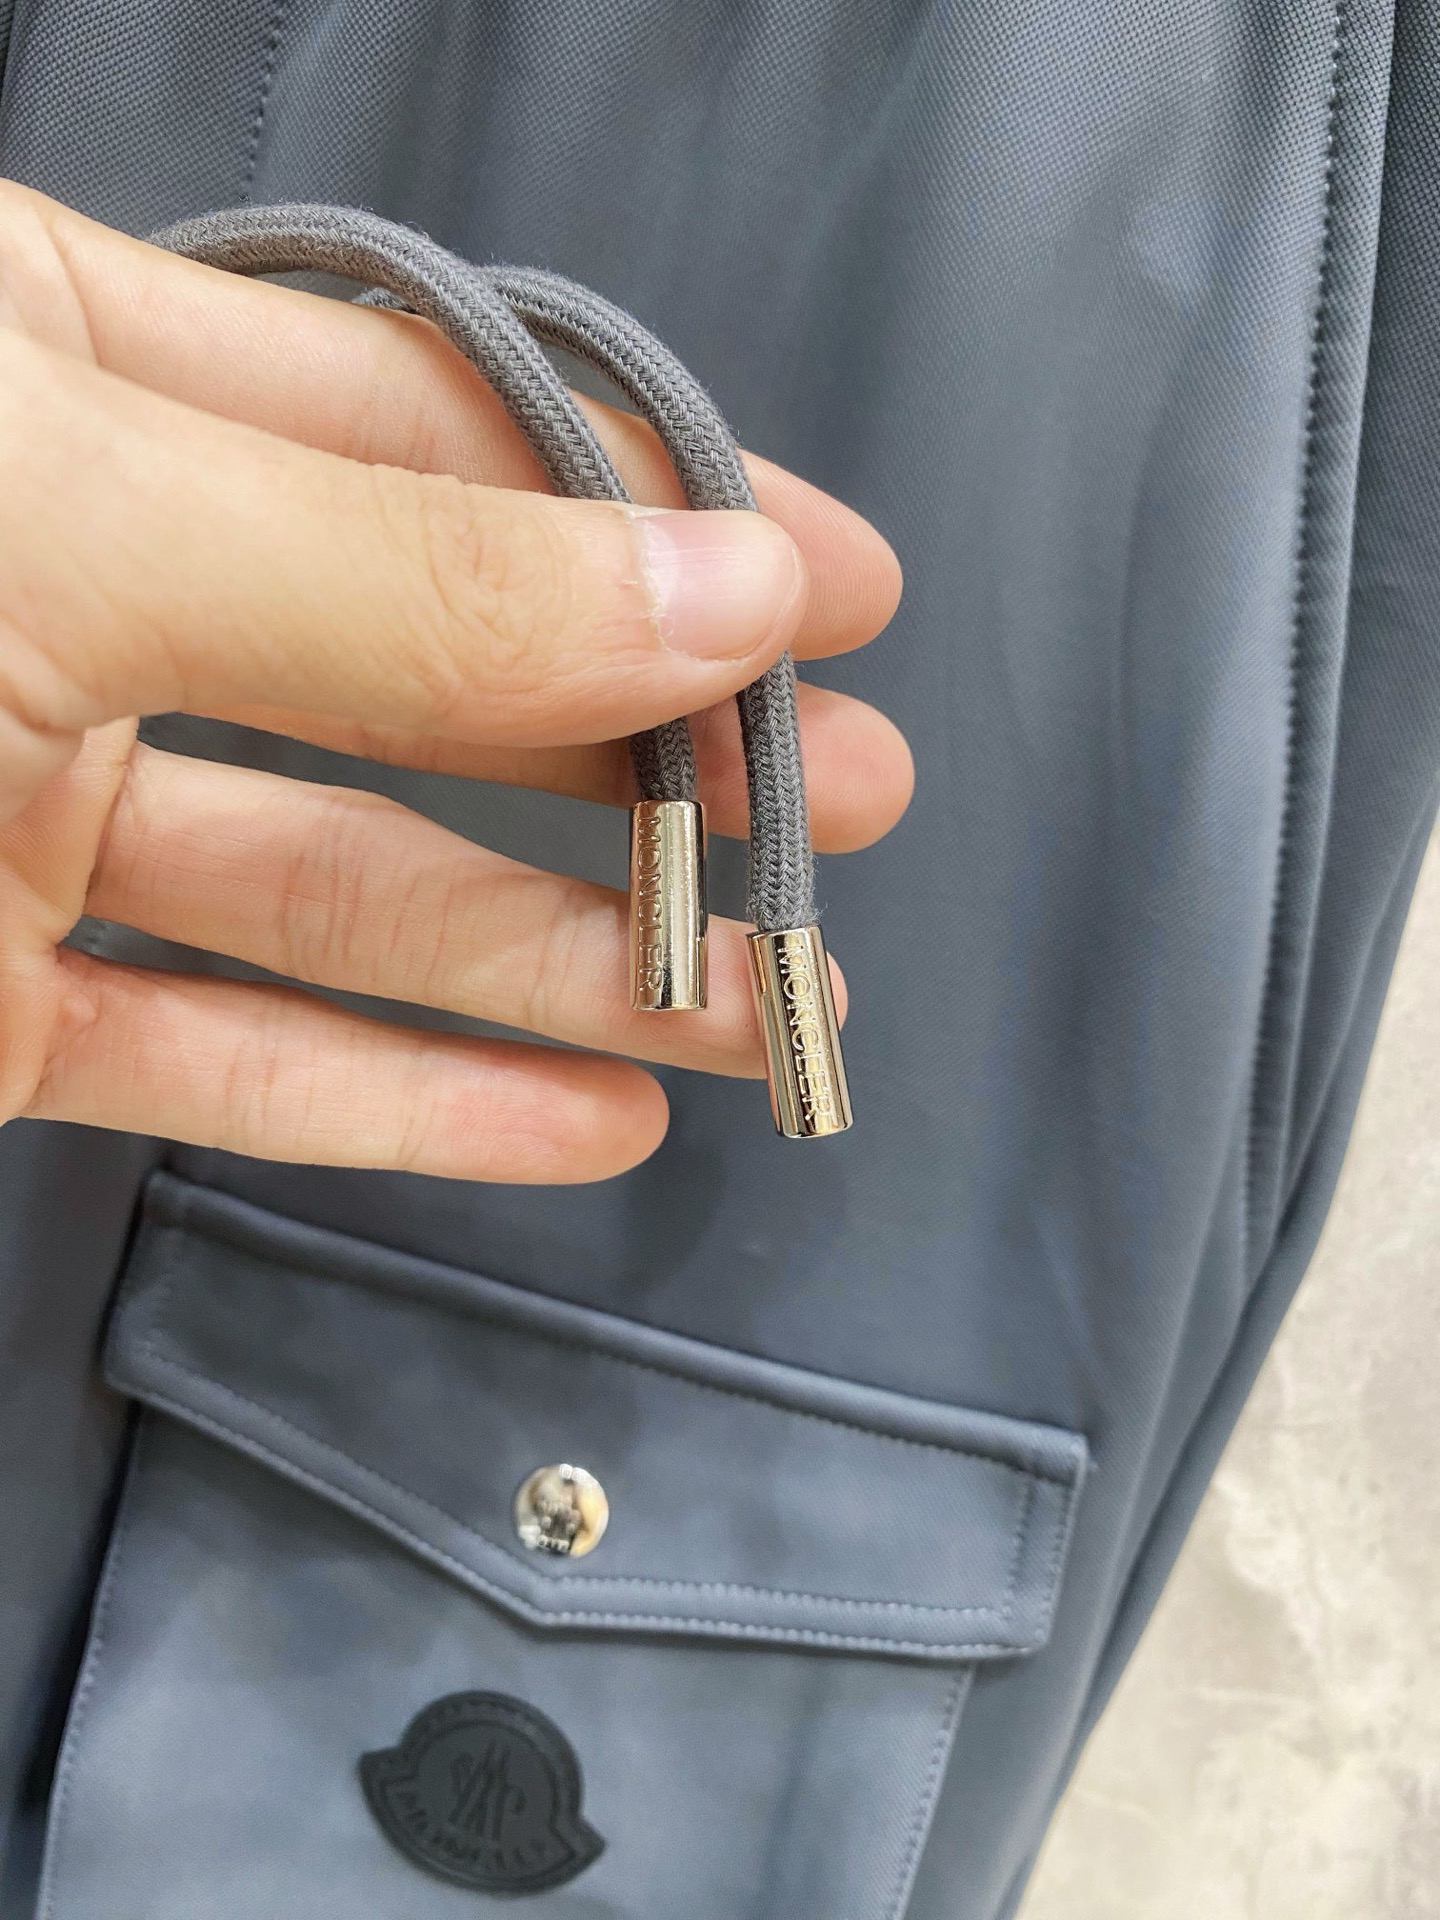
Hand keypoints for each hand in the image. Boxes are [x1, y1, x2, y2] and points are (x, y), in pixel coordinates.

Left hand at [0, 184, 909, 1181]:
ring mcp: (10, 817)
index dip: (646, 503)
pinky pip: (219, 1062)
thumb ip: (397, 576)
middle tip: (843, 798)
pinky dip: (407, 1099)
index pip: (415, 424)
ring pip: (348, 891)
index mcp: (51, 385)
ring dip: (578, 961)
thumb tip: (716, 587)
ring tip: (776, 1001)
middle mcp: (58, 594)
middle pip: (422, 672)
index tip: (834, 581)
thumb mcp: (71, 524)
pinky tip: (589, 1114)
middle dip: (653, 744)